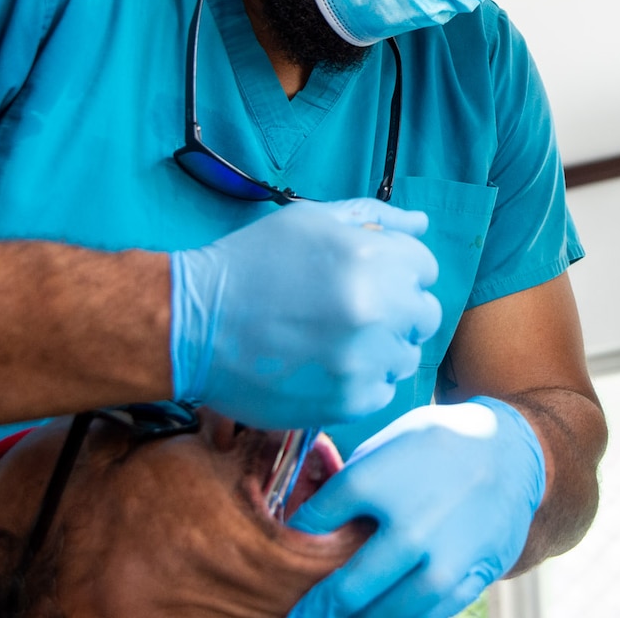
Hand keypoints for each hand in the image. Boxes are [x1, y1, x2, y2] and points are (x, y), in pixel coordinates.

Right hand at [169, 199, 442, 429]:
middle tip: (352, 313)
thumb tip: (422, 225)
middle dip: (397, 311)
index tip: (369, 279)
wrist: (193, 325)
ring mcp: (365, 359)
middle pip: (424, 315)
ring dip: (381, 349)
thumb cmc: (251, 263)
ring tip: (334, 340)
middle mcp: (377, 308)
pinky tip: (324, 366)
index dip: (398, 272)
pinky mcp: (348, 401)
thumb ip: (375, 218)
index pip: (426, 268)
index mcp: (372, 258)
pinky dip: (361, 382)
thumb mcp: (311, 220)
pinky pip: (382, 392)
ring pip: (405, 356)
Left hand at [287, 397, 545, 617]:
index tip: (285, 554)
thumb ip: (349, 482)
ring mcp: (442, 557)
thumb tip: (307, 518)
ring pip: (387, 613)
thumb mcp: (387, 443)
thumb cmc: (438, 444)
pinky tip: (385, 613)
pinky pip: (429, 615)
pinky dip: (404, 617)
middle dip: (316, 608)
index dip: (294, 544)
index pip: (312, 528)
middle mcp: (407, 525)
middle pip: (346, 589)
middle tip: (299, 617)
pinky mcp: (470, 576)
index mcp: (374, 481)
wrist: (511, 450)